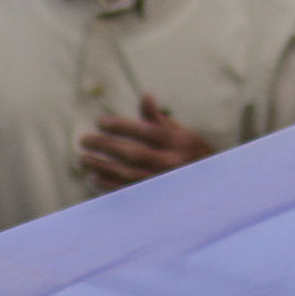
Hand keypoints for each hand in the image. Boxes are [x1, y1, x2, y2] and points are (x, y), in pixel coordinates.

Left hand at [78, 99, 214, 188]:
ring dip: (102, 167)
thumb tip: (145, 96)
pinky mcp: (154, 198)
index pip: (145, 132)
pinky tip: (95, 178)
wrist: (210, 188)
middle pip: (131, 153)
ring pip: (126, 174)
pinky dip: (110, 186)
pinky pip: (128, 191)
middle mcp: (169, 163)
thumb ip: (159, 118)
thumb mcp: (182, 133)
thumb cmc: (193, 154)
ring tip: (84, 159)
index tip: (100, 122)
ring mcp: (161, 182)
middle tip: (84, 140)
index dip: (121, 126)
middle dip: (105, 146)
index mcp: (176, 143)